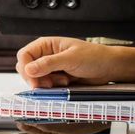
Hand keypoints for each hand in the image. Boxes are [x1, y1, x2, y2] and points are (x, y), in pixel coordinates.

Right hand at [16, 37, 134, 87]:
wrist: (109, 68)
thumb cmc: (94, 57)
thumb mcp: (71, 59)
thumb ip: (49, 63)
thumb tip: (29, 69)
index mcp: (46, 45)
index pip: (24, 55)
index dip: (26, 68)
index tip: (34, 80)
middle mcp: (45, 55)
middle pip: (26, 69)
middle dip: (36, 78)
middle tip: (50, 84)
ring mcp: (50, 68)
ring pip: (35, 79)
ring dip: (46, 84)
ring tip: (63, 82)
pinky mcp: (55, 78)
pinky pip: (45, 86)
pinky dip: (52, 88)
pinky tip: (65, 84)